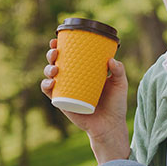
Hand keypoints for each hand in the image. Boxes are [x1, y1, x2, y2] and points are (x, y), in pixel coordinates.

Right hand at [41, 38, 129, 162]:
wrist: (110, 126)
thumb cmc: (116, 104)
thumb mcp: (120, 84)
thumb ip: (119, 71)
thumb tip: (111, 59)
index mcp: (83, 71)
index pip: (70, 55)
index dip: (61, 46)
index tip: (58, 39)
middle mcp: (72, 79)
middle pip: (56, 62)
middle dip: (51, 54)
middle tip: (56, 52)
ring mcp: (66, 91)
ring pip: (50, 76)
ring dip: (47, 69)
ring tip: (55, 69)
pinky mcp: (62, 103)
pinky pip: (50, 93)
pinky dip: (46, 87)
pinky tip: (50, 83)